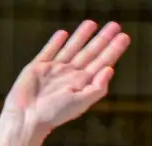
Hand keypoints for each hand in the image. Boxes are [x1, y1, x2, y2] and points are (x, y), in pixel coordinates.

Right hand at [4, 20, 129, 133]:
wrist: (27, 116)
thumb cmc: (53, 114)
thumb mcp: (80, 102)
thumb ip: (96, 87)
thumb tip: (110, 69)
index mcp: (83, 83)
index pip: (102, 62)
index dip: (114, 50)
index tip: (124, 37)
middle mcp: (71, 74)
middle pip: (90, 52)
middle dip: (103, 39)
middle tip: (115, 25)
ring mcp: (55, 70)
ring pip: (72, 48)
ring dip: (82, 36)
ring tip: (92, 23)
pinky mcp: (38, 67)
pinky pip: (49, 51)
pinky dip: (56, 42)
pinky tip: (63, 34)